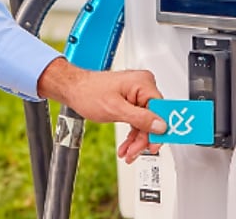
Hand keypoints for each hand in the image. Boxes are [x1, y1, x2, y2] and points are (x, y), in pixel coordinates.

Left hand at [36, 57, 164, 162]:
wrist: (73, 89)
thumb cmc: (88, 92)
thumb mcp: (116, 109)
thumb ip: (140, 118)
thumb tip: (161, 126)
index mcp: (143, 83)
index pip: (161, 110)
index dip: (159, 130)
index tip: (155, 145)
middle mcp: (143, 85)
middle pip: (153, 119)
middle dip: (143, 139)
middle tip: (135, 153)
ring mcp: (137, 93)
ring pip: (145, 123)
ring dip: (137, 140)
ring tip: (128, 153)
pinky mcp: (131, 100)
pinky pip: (138, 119)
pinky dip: (132, 134)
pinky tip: (127, 146)